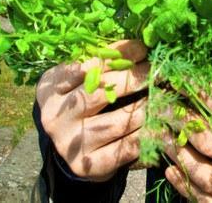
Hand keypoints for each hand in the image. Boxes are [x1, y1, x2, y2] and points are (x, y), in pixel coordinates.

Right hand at [36, 39, 149, 180]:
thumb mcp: (78, 80)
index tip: (142, 48)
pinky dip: (146, 134)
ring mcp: (70, 144)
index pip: (88, 67)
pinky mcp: (88, 166)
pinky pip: (124, 148)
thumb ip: (98, 65)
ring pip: (116, 122)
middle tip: (155, 70)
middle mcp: (55, 117)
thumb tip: (136, 45)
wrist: (70, 149)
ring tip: (160, 95)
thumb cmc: (79, 104)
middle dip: (133, 78)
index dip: (118, 54)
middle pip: (99, 93)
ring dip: (144, 107)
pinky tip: (159, 124)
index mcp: (51, 89)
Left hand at [162, 87, 211, 201]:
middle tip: (159, 100)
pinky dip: (186, 187)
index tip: (179, 75)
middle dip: (179, 117)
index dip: (201, 91)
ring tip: (161, 131)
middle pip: (207, 139)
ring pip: (201, 173)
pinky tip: (172, 170)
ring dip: (177, 150)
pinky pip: (208, 202)